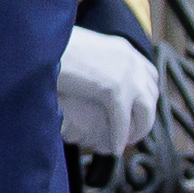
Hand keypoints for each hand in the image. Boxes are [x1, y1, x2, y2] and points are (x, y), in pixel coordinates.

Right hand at [58, 25, 159, 151]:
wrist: (42, 43)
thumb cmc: (51, 44)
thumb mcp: (82, 48)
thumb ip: (95, 60)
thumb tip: (90, 72)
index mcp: (124, 49)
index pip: (149, 74)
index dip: (145, 95)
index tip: (137, 109)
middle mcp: (132, 61)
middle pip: (151, 94)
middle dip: (145, 115)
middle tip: (134, 132)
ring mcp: (127, 75)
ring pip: (145, 111)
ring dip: (138, 130)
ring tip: (126, 144)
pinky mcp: (115, 90)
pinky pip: (122, 122)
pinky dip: (119, 137)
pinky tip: (114, 149)